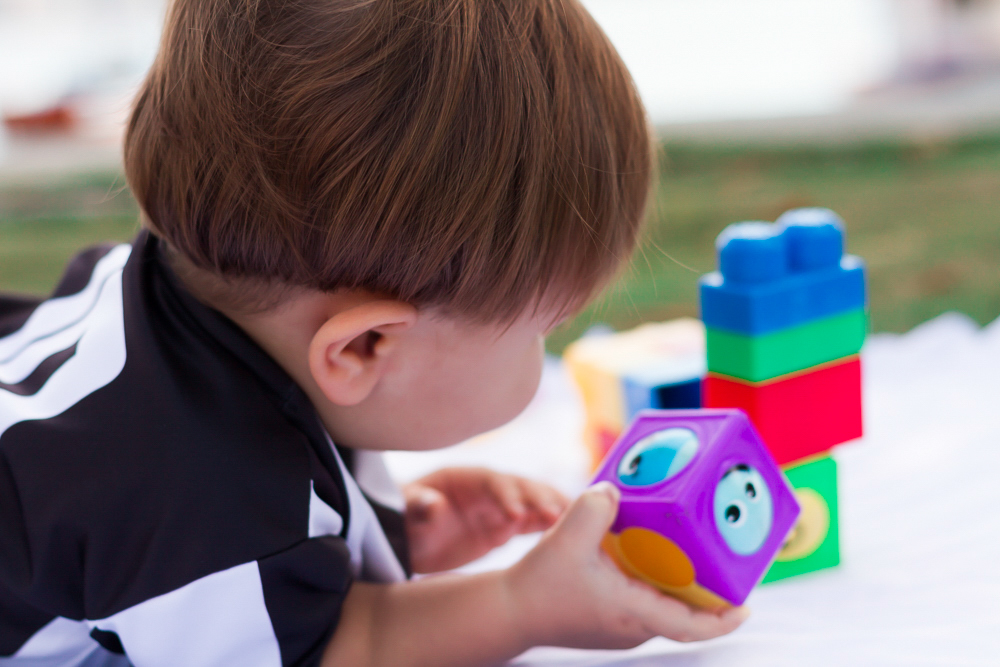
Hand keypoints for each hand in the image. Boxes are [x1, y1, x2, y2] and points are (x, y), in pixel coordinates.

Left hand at [404, 467, 568, 572]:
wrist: (409, 540)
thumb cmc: (405, 521)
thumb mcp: (407, 514)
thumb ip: (418, 506)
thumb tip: (433, 505)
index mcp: (466, 479)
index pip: (493, 482)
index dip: (507, 495)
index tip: (516, 516)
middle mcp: (489, 488)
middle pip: (521, 488)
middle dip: (541, 500)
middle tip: (560, 517)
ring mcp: (501, 505)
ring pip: (535, 503)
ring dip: (555, 510)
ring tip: (578, 524)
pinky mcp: (507, 525)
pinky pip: (535, 522)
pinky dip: (553, 527)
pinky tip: (574, 535)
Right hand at [505, 482, 749, 647]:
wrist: (510, 610)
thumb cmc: (538, 584)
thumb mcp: (565, 539)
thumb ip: (593, 508)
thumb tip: (615, 490)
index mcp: (633, 611)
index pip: (693, 627)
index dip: (725, 619)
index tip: (746, 606)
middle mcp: (634, 624)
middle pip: (686, 614)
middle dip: (710, 592)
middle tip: (726, 561)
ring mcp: (623, 624)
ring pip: (666, 606)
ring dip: (683, 585)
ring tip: (693, 551)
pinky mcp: (611, 617)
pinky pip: (647, 601)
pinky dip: (658, 582)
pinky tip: (651, 555)